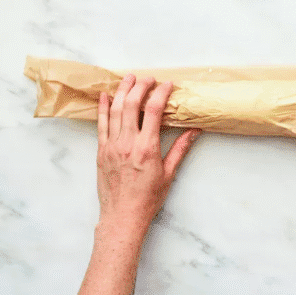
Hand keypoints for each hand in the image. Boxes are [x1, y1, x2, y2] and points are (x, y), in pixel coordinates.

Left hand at [97, 74, 201, 228]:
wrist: (122, 216)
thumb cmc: (147, 199)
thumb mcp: (169, 174)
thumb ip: (180, 149)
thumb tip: (194, 130)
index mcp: (147, 148)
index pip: (154, 110)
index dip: (161, 93)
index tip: (167, 84)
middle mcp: (127, 143)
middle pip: (131, 104)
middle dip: (140, 86)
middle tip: (148, 78)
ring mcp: (111, 146)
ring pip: (114, 110)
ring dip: (122, 91)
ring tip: (129, 78)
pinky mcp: (101, 151)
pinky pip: (100, 124)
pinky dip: (102, 108)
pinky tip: (105, 96)